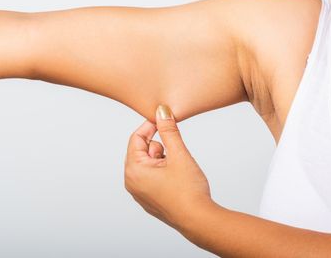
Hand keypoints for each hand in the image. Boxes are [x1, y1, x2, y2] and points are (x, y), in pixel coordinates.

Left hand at [124, 104, 211, 229]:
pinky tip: (176, 179)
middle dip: (158, 146)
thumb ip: (169, 130)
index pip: (136, 138)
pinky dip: (162, 171)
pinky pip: (151, 177)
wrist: (199, 220)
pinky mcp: (149, 200)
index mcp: (133, 170)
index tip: (164, 120)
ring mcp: (139, 193)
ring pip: (147, 164)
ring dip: (162, 159)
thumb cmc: (188, 190)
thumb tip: (162, 111)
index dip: (150, 126)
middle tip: (174, 153)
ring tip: (177, 169)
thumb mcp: (178, 154)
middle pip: (141, 151)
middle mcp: (131, 182)